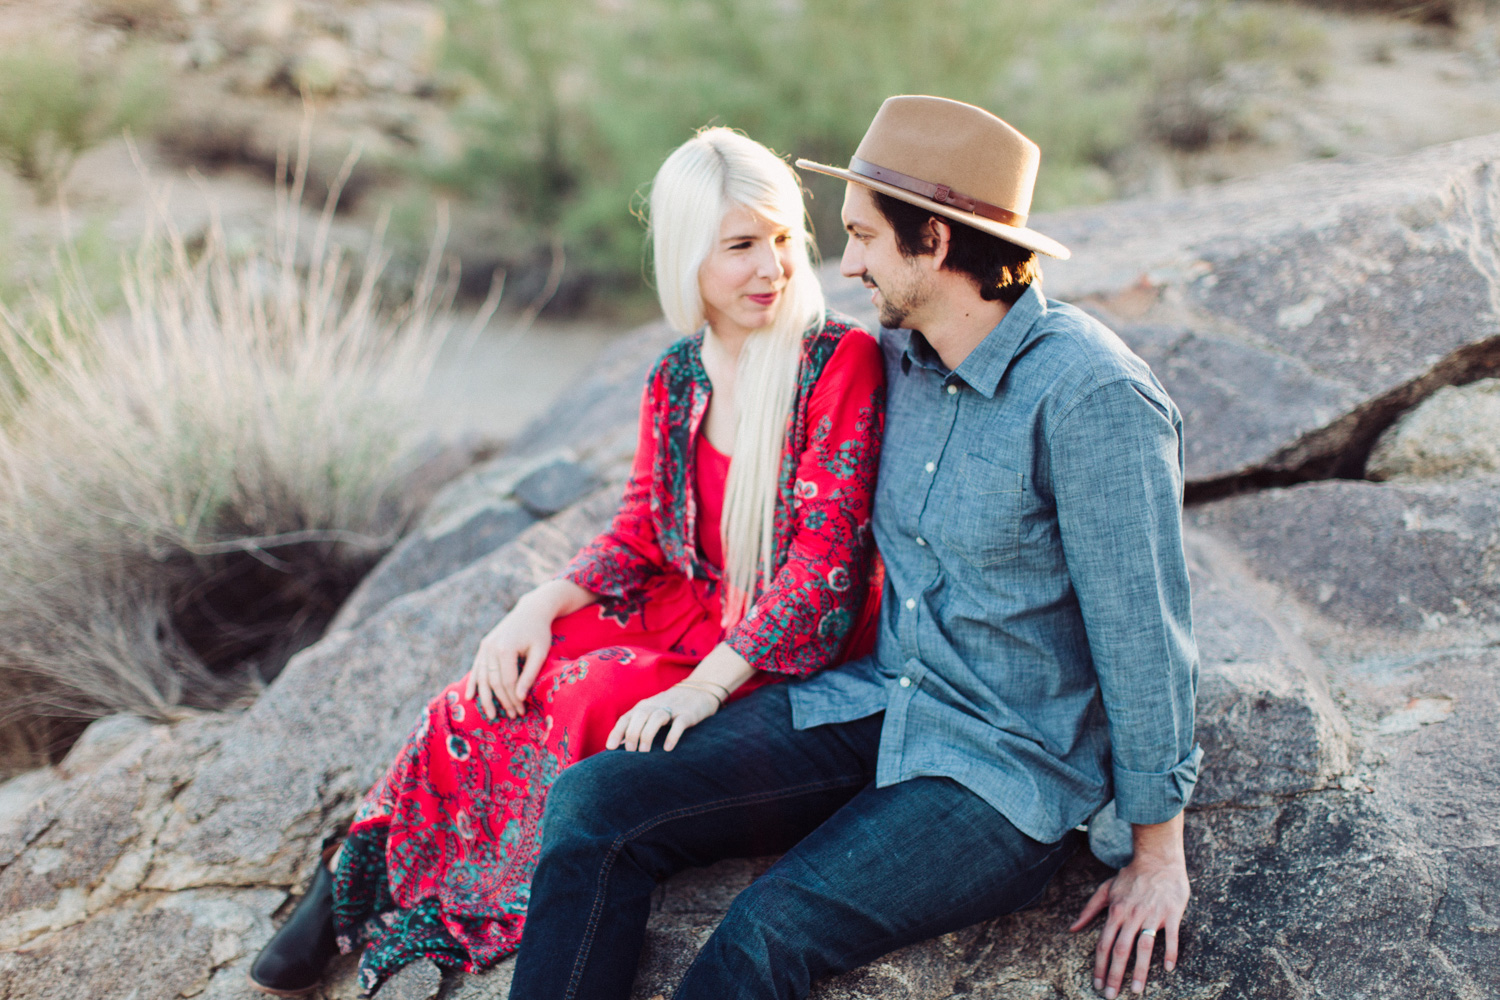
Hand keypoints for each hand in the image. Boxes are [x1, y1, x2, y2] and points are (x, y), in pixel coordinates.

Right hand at [465, 593, 555, 721]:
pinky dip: (473, 683)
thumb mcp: (540, 652)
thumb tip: (520, 697)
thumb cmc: (539, 632)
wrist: (530, 611)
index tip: (522, 711)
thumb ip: (529, 674)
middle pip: (494, 682)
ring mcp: (484, 647)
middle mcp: (490, 648)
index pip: (508, 682)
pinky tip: (470, 697)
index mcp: (505, 649)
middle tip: (513, 715)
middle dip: (503, 701)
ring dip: (486, 698)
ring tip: (492, 715)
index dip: (514, 699)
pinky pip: (476, 668)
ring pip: (482, 678)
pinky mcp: (483, 646)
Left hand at [606, 684, 720, 751]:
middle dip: (632, 734)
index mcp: (644, 706)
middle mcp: (655, 705)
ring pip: (656, 718)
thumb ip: (637, 726)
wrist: (699, 691)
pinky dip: (672, 735)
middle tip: (631, 752)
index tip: (610, 748)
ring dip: (647, 734)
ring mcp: (672, 709)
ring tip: (644, 752)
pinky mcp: (688, 714)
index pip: (626, 718)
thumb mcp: (651, 712)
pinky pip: (679, 723)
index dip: (617, 732)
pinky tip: (667, 748)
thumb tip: (621, 747)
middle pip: (639, 716)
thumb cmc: (670, 707)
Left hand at [1070, 817, 1188, 997]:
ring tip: (1137, 991)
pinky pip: (1171, 937)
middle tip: (1111, 995)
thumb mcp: (1106, 889)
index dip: (1099, 966)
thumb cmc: (1131, 876)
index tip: (1097, 984)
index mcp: (1115, 911)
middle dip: (1114, 975)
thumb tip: (1073, 928)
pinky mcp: (1171, 914)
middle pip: (1120, 950)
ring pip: (1144, 948)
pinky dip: (1170, 953)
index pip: (1104, 944)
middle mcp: (1132, 916)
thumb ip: (1089, 909)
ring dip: (1140, 971)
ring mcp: (1152, 915)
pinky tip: (1168, 969)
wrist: (1157, 859)